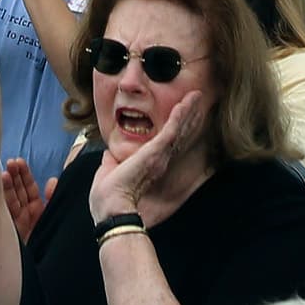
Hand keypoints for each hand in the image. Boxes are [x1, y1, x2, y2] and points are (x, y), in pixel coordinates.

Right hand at [0, 158, 46, 241]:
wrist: (37, 269)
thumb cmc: (45, 242)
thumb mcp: (50, 219)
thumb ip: (52, 200)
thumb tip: (53, 181)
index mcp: (34, 210)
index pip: (27, 188)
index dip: (24, 175)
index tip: (19, 162)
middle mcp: (21, 214)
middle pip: (16, 191)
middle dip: (13, 176)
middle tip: (10, 163)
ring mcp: (11, 222)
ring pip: (7, 200)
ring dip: (5, 186)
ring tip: (4, 174)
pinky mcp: (4, 229)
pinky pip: (1, 211)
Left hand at [90, 83, 208, 220]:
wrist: (111, 208)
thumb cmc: (108, 197)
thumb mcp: (109, 173)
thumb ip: (111, 162)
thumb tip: (108, 155)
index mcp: (148, 165)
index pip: (167, 143)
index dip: (176, 130)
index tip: (182, 117)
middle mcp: (159, 160)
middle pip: (179, 134)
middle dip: (189, 117)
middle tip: (197, 101)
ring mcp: (160, 155)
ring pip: (179, 128)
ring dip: (188, 111)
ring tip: (196, 96)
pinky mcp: (156, 151)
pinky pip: (172, 128)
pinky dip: (180, 114)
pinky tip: (186, 102)